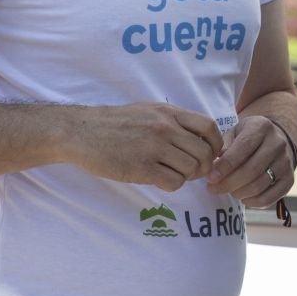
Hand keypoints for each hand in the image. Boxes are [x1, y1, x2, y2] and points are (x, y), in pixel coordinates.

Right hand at [67, 103, 222, 190]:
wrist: (80, 132)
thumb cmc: (114, 123)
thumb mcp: (147, 110)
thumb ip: (173, 120)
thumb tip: (200, 137)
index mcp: (168, 113)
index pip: (209, 127)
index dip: (216, 144)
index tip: (210, 154)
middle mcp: (165, 128)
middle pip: (205, 153)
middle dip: (204, 166)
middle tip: (192, 171)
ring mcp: (154, 148)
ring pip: (191, 169)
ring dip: (187, 177)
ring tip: (172, 173)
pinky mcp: (141, 168)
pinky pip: (174, 182)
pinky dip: (172, 185)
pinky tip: (159, 179)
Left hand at [210, 115, 294, 207]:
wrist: (276, 141)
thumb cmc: (247, 138)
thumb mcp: (234, 133)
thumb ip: (223, 147)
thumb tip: (212, 167)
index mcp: (261, 127)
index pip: (242, 149)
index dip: (225, 166)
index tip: (210, 177)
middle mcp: (277, 143)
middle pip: (251, 170)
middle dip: (228, 183)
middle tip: (212, 189)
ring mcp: (286, 162)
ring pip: (258, 186)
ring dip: (238, 193)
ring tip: (226, 191)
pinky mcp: (290, 180)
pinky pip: (269, 198)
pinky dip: (252, 202)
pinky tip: (242, 198)